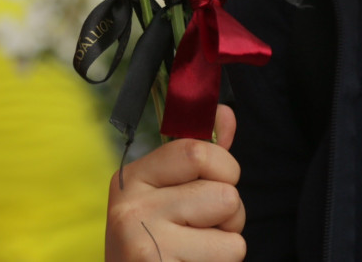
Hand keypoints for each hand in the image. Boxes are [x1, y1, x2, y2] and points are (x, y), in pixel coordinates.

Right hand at [106, 106, 246, 261]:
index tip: (214, 183)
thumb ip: (201, 156)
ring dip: (226, 243)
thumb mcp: (171, 195)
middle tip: (200, 230)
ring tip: (195, 252)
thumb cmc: (159, 244)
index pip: (197, 150)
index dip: (224, 168)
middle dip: (229, 213)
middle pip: (223, 192)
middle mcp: (130, 208)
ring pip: (232, 228)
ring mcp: (142, 243)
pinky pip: (229, 254)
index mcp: (131, 179)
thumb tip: (224, 113)